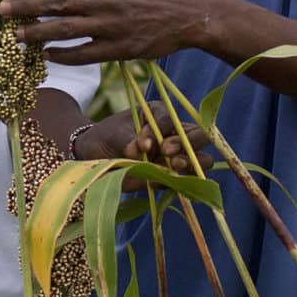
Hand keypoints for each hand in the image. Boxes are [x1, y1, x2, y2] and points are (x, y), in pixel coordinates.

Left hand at [1, 0, 220, 63]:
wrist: (191, 12)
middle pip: (58, 2)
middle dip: (27, 6)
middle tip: (1, 9)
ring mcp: (113, 24)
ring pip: (66, 29)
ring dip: (37, 33)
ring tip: (16, 36)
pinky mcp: (121, 48)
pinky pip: (85, 54)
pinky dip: (63, 55)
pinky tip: (47, 55)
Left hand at [73, 110, 210, 190]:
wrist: (95, 159)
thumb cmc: (105, 138)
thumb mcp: (112, 134)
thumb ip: (126, 140)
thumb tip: (137, 152)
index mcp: (159, 114)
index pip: (171, 119)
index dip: (161, 131)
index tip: (143, 144)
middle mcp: (172, 133)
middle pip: (199, 135)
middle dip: (187, 144)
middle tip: (166, 152)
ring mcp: (175, 156)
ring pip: (201, 158)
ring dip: (192, 163)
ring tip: (175, 166)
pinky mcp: (171, 176)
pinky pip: (187, 179)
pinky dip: (182, 181)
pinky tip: (165, 182)